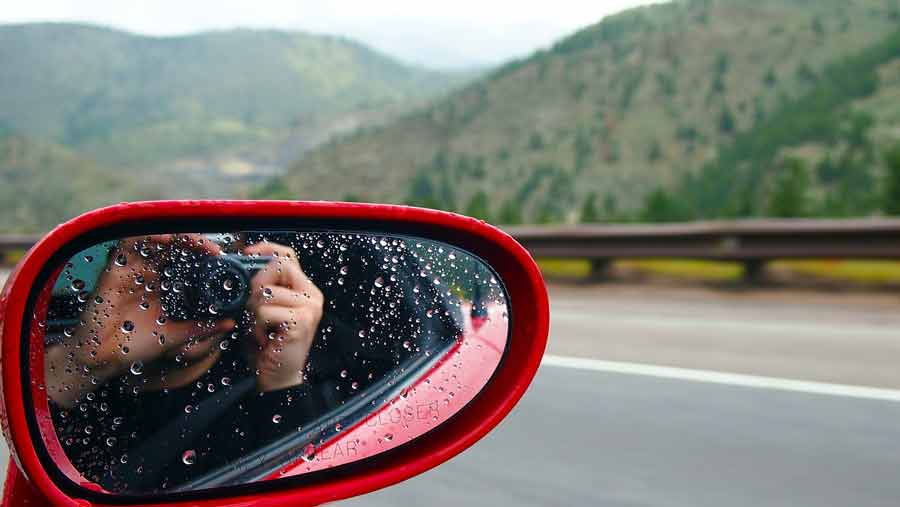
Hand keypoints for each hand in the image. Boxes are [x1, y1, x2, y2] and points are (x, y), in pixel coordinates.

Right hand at [47, 234, 235, 406]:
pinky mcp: (115, 268)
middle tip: (214, 251)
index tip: (221, 259)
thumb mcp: (177, 335)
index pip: (186, 259)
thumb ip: (202, 327)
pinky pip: (130, 242)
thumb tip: (230, 323)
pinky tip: (165, 239)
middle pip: (174, 245)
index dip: (204, 254)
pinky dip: (148, 236)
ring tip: (198, 244)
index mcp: (164, 283)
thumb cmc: (135, 345)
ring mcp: (132, 268)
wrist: (103, 359)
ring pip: (156, 238)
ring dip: (178, 237)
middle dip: (196, 243)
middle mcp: (149, 271)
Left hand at [243, 242, 322, 391]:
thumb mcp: (261, 311)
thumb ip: (259, 288)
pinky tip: (263, 339)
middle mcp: (312, 296)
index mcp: (304, 290)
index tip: (246, 255)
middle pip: (278, 266)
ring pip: (265, 292)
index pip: (288, 255)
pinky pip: (264, 311)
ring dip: (251, 313)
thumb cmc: (267, 346)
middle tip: (250, 309)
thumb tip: (240, 265)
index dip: (266, 249)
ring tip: (258, 330)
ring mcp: (309, 308)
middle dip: (255, 284)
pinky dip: (255, 326)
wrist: (277, 379)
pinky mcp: (301, 321)